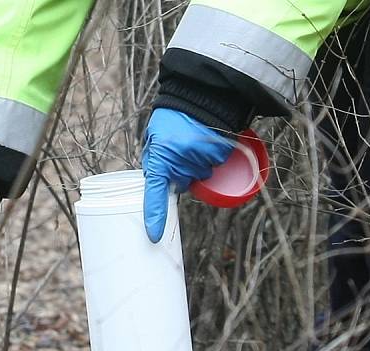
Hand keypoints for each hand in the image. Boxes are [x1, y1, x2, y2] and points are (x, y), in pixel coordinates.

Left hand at [142, 108, 234, 242]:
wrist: (200, 96)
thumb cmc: (171, 117)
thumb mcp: (154, 138)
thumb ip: (154, 160)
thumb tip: (155, 177)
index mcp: (160, 159)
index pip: (154, 194)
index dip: (154, 216)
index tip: (154, 234)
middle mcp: (180, 164)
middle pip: (180, 184)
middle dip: (178, 173)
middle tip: (176, 151)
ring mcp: (200, 162)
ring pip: (196, 175)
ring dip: (193, 165)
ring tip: (190, 142)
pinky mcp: (216, 156)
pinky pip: (210, 165)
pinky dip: (207, 158)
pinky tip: (203, 141)